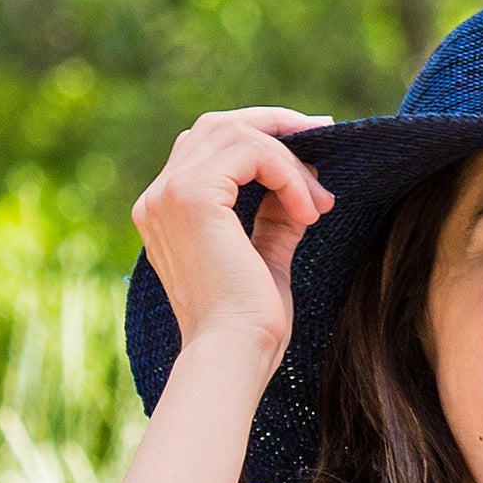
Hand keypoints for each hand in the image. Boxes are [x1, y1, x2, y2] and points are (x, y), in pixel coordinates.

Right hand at [131, 107, 335, 379]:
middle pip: (218, 126)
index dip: (262, 138)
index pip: (210, 148)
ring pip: (236, 134)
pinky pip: (250, 153)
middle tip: (323, 131)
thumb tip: (299, 187)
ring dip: (289, 160)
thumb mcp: (266, 259)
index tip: (311, 143)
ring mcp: (169, 192)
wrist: (233, 356)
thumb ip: (274, 219)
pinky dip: (287, 172)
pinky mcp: (192, 196)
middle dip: (275, 125)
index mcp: (167, 211)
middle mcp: (159, 196)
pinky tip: (309, 211)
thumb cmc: (249, 327)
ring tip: (321, 202)